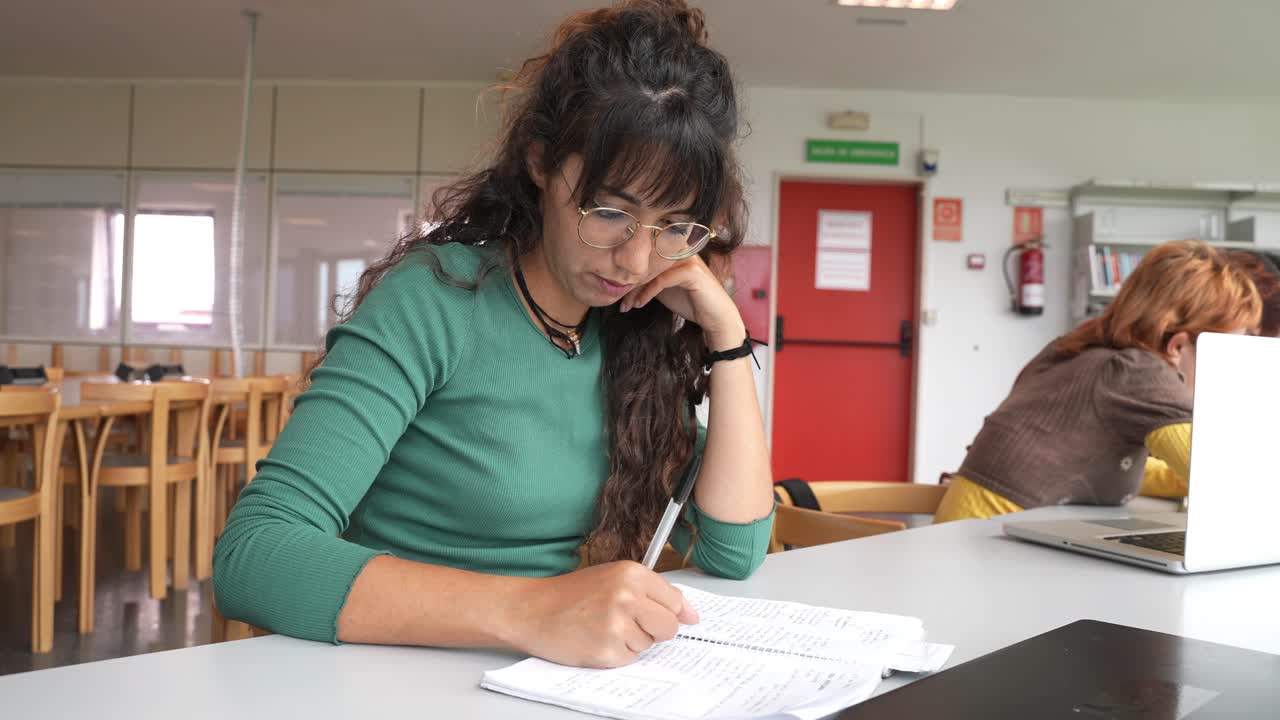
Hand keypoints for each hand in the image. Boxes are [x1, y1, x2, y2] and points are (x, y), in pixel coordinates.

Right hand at [507, 561, 698, 668]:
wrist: (533, 610)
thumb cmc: (570, 594)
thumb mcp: (612, 578)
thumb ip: (650, 591)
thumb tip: (690, 614)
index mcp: (632, 573)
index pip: (675, 600)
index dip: (676, 613)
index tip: (682, 619)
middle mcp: (627, 596)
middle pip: (669, 627)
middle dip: (655, 630)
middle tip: (630, 624)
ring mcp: (617, 624)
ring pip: (648, 644)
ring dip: (632, 642)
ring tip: (604, 627)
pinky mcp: (607, 649)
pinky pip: (629, 659)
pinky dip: (617, 655)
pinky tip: (597, 640)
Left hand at [619, 256, 745, 350]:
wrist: (715, 317)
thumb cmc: (689, 301)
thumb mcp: (662, 288)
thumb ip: (647, 279)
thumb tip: (621, 280)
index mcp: (673, 249)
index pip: (644, 255)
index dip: (628, 273)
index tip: (615, 290)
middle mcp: (680, 249)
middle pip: (645, 261)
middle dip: (629, 281)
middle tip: (617, 298)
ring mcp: (687, 258)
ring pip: (651, 270)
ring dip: (635, 288)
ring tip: (626, 304)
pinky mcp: (691, 271)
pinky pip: (661, 280)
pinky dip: (647, 293)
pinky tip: (639, 304)